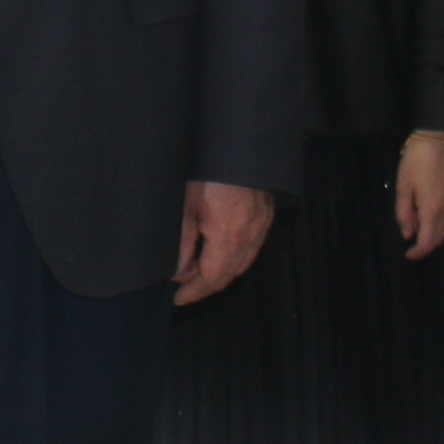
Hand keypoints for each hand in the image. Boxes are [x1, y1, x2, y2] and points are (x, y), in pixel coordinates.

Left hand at [174, 179, 275, 304]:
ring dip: (219, 270)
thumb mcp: (184, 207)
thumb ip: (181, 244)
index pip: (212, 279)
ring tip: (195, 264)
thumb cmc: (206, 171)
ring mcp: (261, 225)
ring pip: (242, 262)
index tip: (179, 298)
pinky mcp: (265, 215)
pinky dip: (234, 255)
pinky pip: (252, 246)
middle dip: (204, 283)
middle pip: (228, 275)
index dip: (194, 292)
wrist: (236, 145)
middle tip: (182, 282)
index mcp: (228, 235)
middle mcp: (250, 235)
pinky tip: (216, 248)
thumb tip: (177, 271)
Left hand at [391, 130, 443, 258]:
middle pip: (440, 237)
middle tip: (411, 239)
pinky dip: (443, 220)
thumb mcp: (403, 186)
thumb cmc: (417, 161)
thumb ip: (404, 213)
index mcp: (433, 210)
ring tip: (419, 221)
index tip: (408, 254)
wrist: (440, 139)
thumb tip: (407, 234)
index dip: (418, 252)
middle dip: (425, 243)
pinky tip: (432, 210)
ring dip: (434, 231)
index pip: (428, 242)